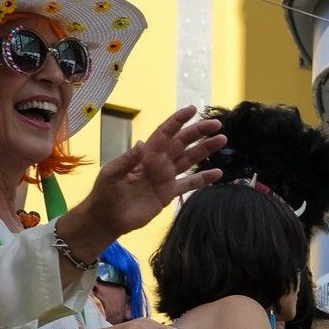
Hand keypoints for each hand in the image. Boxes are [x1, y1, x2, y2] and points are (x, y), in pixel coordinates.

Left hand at [79, 106, 226, 236]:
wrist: (108, 218)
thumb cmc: (106, 193)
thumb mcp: (111, 174)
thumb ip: (127, 160)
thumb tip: (142, 144)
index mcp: (145, 155)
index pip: (164, 134)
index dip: (177, 121)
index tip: (192, 110)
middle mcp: (158, 163)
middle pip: (182, 143)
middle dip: (198, 132)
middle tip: (216, 124)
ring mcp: (165, 177)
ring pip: (189, 159)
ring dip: (205, 150)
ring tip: (222, 140)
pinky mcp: (169, 193)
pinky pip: (190, 184)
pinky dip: (204, 179)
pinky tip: (217, 173)